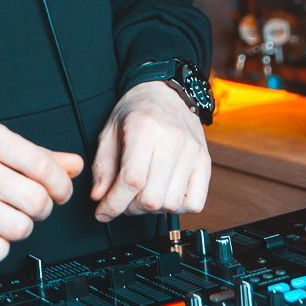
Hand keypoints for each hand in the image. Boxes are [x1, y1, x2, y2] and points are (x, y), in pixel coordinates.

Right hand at [0, 117, 83, 267]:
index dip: (61, 185)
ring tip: (6, 217)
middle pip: (35, 200)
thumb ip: (33, 154)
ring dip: (20, 227)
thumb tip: (74, 165)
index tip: (59, 191)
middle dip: (42, 207)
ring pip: (18, 228)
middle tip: (31, 204)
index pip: (42, 166)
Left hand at [91, 81, 210, 221]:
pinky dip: (177, 207)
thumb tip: (99, 197)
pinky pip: (195, 203)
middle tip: (122, 200)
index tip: (102, 212)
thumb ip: (102, 166)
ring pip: (171, 204)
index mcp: (144, 127)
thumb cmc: (136, 111)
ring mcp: (193, 151)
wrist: (166, 92)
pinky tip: (165, 194)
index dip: (114, 204)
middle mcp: (172, 139)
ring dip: (152, 209)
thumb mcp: (109, 131)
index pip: (132, 179)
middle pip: (152, 198)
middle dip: (130, 208)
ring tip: (142, 194)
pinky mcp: (206, 162)